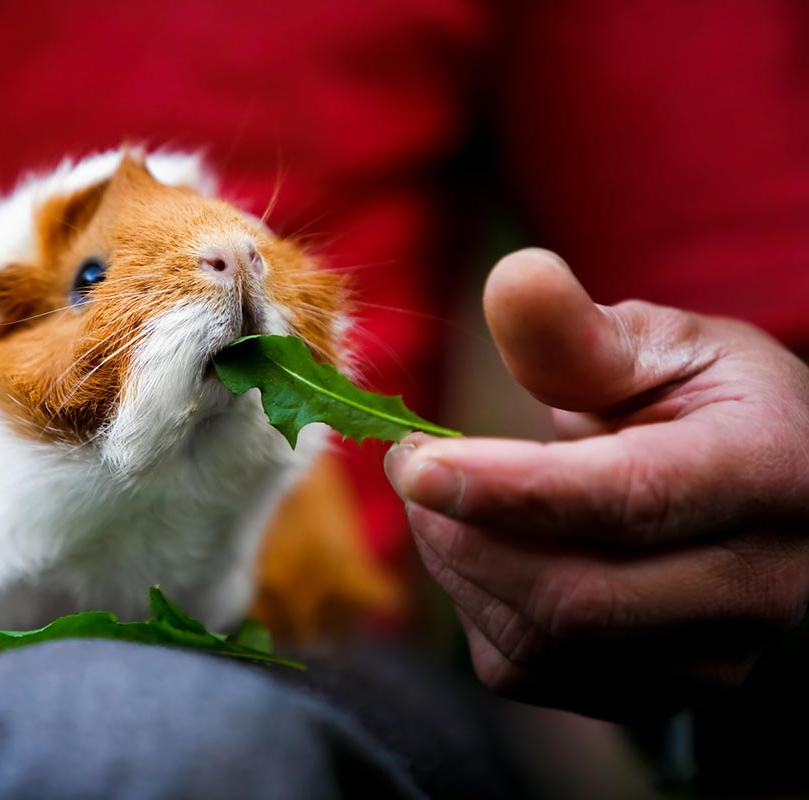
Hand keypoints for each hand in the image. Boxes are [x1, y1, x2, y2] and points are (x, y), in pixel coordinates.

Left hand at [385, 248, 808, 719]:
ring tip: (443, 496)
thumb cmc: (707, 404)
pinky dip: (476, 608)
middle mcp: (755, 586)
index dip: (505, 487)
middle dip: (460, 529)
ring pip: (541, 641)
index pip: (627, 500)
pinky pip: (529, 672)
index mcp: (765, 473)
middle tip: (412, 462)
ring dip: (456, 565)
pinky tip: (480, 549)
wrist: (767, 497)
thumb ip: (579, 332)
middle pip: (573, 594)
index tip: (411, 460)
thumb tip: (511, 279)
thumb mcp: (661, 346)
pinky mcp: (652, 693)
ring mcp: (709, 658)